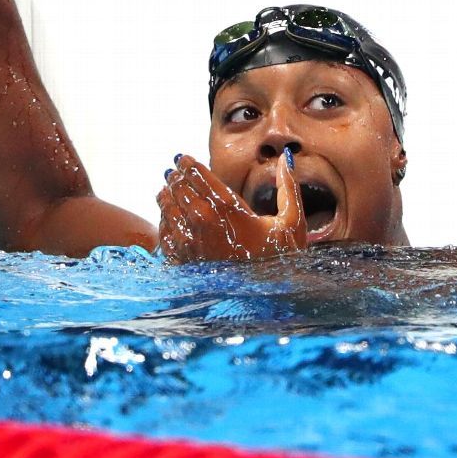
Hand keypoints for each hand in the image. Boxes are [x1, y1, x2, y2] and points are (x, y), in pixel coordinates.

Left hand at [156, 154, 306, 262]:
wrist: (268, 300)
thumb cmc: (281, 258)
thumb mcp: (292, 222)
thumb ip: (288, 187)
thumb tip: (286, 157)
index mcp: (229, 209)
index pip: (199, 176)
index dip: (188, 164)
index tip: (182, 159)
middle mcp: (205, 223)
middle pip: (180, 190)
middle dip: (175, 178)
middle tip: (173, 172)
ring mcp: (192, 243)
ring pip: (169, 211)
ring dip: (165, 197)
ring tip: (164, 190)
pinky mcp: (186, 261)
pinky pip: (166, 235)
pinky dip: (164, 222)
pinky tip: (166, 218)